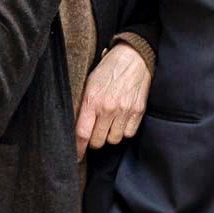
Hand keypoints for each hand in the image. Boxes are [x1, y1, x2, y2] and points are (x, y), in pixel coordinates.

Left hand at [74, 41, 149, 159]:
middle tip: (94, 133)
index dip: (78, 148)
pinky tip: (120, 120)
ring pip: (114, 139)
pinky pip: (128, 133)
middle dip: (94, 141)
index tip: (76, 155)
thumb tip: (76, 126)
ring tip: (108, 123)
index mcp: (92, 100)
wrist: (132, 57)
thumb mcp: (89, 83)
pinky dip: (124, 131)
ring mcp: (124, 110)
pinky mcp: (138, 111)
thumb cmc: (108, 69)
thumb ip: (83, 105)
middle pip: (98, 141)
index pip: (82, 133)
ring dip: (109, 135)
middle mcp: (108, 108)